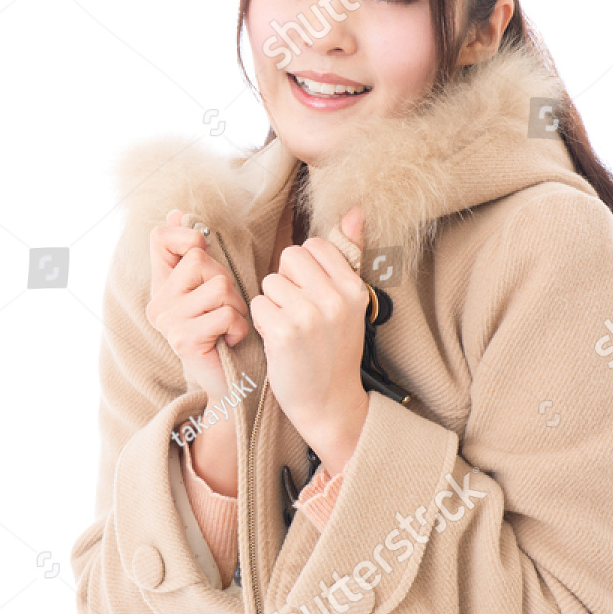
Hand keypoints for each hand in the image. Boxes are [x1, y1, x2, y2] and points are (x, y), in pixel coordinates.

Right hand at [146, 209, 250, 398]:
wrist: (232, 382)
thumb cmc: (226, 330)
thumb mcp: (210, 286)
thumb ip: (192, 253)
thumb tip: (176, 214)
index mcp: (161, 286)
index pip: (160, 239)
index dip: (185, 237)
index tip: (201, 252)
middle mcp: (157, 303)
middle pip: (199, 260)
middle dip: (225, 281)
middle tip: (224, 309)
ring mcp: (168, 322)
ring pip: (218, 285)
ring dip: (236, 306)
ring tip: (229, 325)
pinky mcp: (183, 339)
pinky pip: (224, 313)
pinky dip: (238, 326)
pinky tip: (230, 340)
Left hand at [249, 205, 371, 467]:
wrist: (329, 403)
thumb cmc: (334, 349)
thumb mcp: (350, 303)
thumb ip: (349, 256)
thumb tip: (354, 210)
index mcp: (354, 288)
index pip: (314, 246)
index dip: (303, 267)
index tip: (309, 293)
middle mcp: (335, 299)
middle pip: (288, 257)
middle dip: (284, 280)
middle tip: (295, 310)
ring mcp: (310, 316)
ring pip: (270, 282)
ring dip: (271, 303)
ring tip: (288, 328)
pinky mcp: (283, 333)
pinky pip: (257, 305)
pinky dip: (261, 321)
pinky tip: (276, 341)